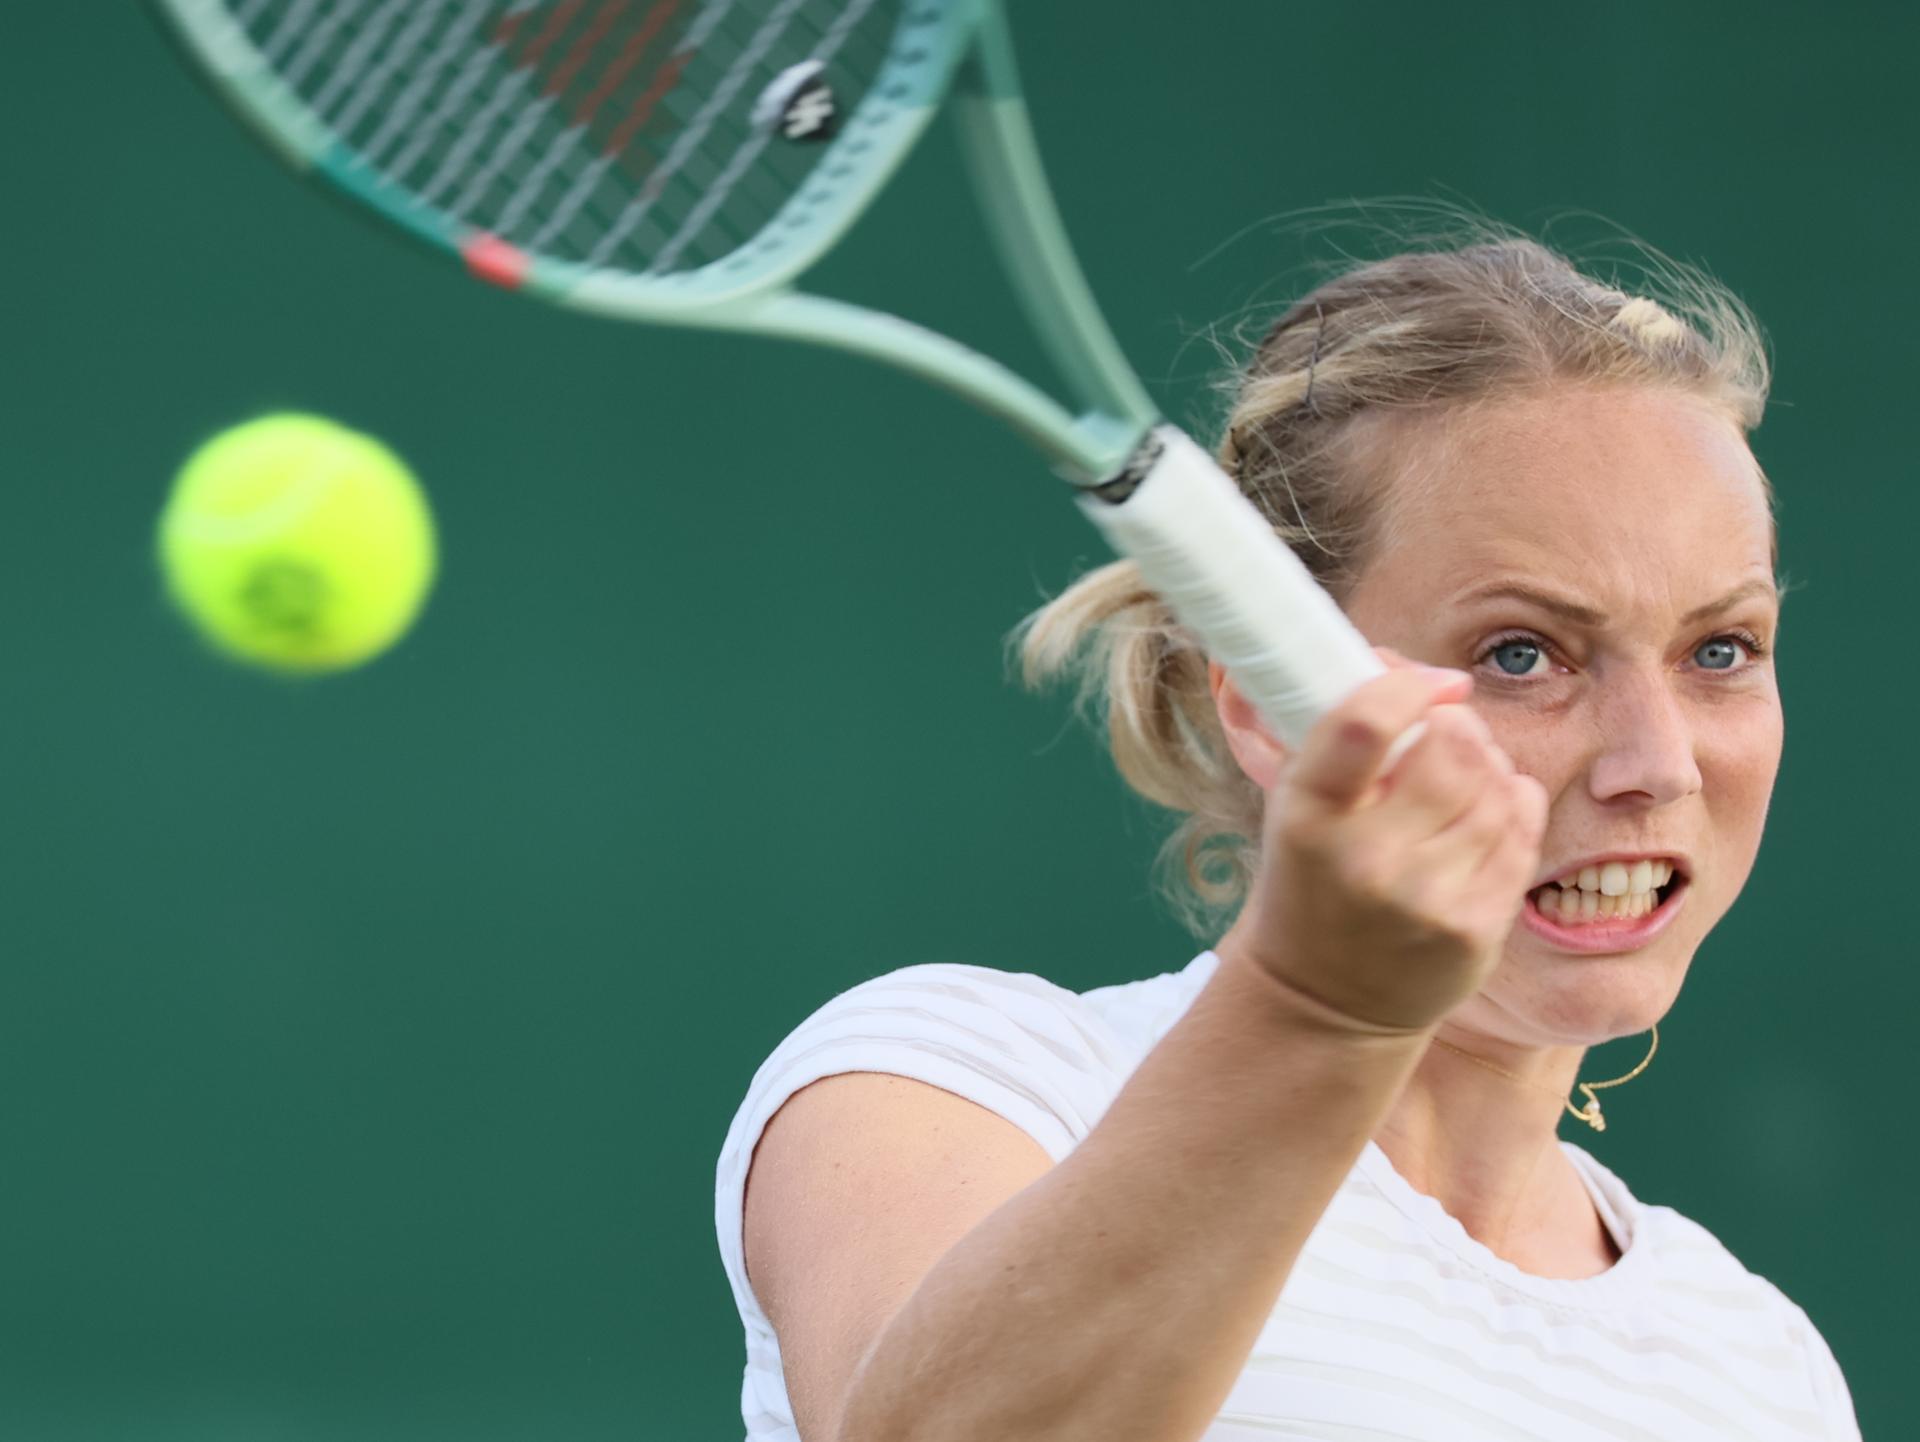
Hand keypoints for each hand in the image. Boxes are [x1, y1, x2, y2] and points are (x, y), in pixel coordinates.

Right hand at [1223, 652, 1546, 1035]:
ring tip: (1461, 779)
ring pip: (1497, 784)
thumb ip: (1334, 736)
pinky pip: (1522, 826)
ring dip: (1488, 764)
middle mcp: (1365, 861)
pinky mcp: (1475, 929)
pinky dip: (1513, 802)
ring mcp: (1425, 900)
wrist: (1323, 998)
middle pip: (1451, 747)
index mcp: (1305, 818)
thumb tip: (1385, 654)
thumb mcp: (1293, 806)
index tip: (1430, 682)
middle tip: (1446, 732)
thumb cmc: (1310, 879)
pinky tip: (1485, 813)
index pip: (1365, 724)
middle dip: (1457, 725)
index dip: (1408, 685)